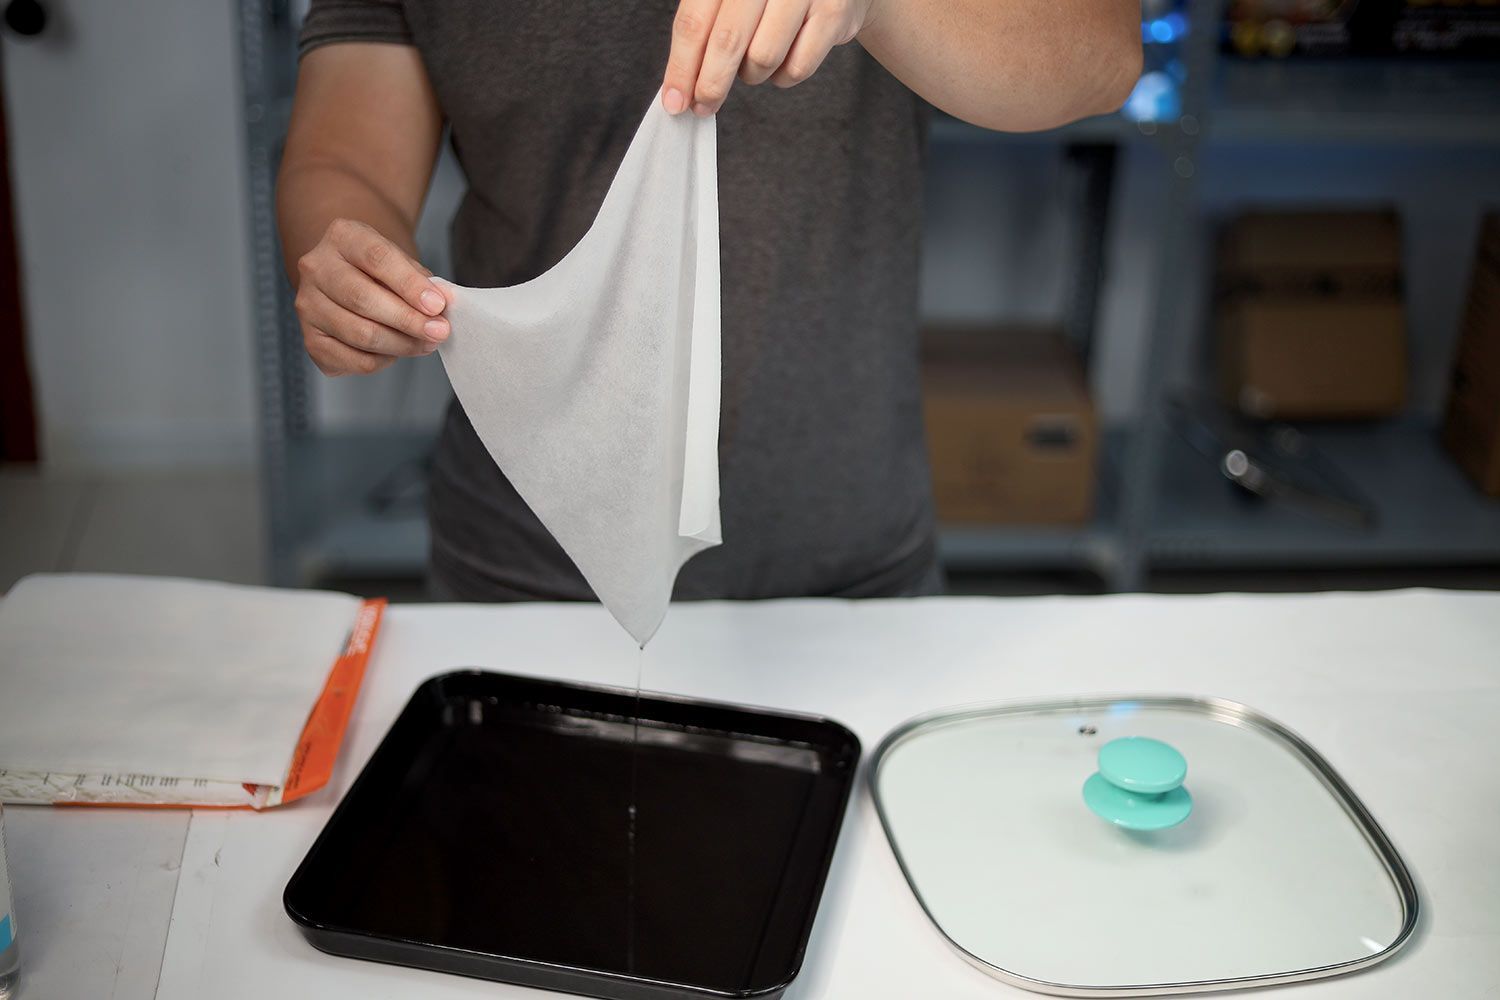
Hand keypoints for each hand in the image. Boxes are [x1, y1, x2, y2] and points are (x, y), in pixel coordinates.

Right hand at [293, 218, 449, 376]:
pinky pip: (354, 360)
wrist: (352, 277)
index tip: (437, 305)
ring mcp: (308, 305)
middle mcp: (316, 268)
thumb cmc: (382, 270)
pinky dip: (383, 360)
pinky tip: (397, 351)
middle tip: (439, 332)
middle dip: (408, 320)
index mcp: (342, 237)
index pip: (376, 258)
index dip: (410, 285)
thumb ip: (421, 281)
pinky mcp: (311, 340)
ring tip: (426, 344)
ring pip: (359, 334)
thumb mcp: (402, 262)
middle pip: (362, 299)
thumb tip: (442, 302)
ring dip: (401, 344)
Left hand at [661, 0, 879, 116]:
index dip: (681, 65)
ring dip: (752, 74)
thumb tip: (679, 86)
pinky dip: (784, 75)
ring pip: (763, 58)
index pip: (694, 20)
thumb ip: (705, 27)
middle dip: (711, 84)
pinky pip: (797, 67)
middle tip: (704, 105)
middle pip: (727, 41)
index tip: (674, 100)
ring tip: (755, 61)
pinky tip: (785, 56)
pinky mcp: (833, 12)